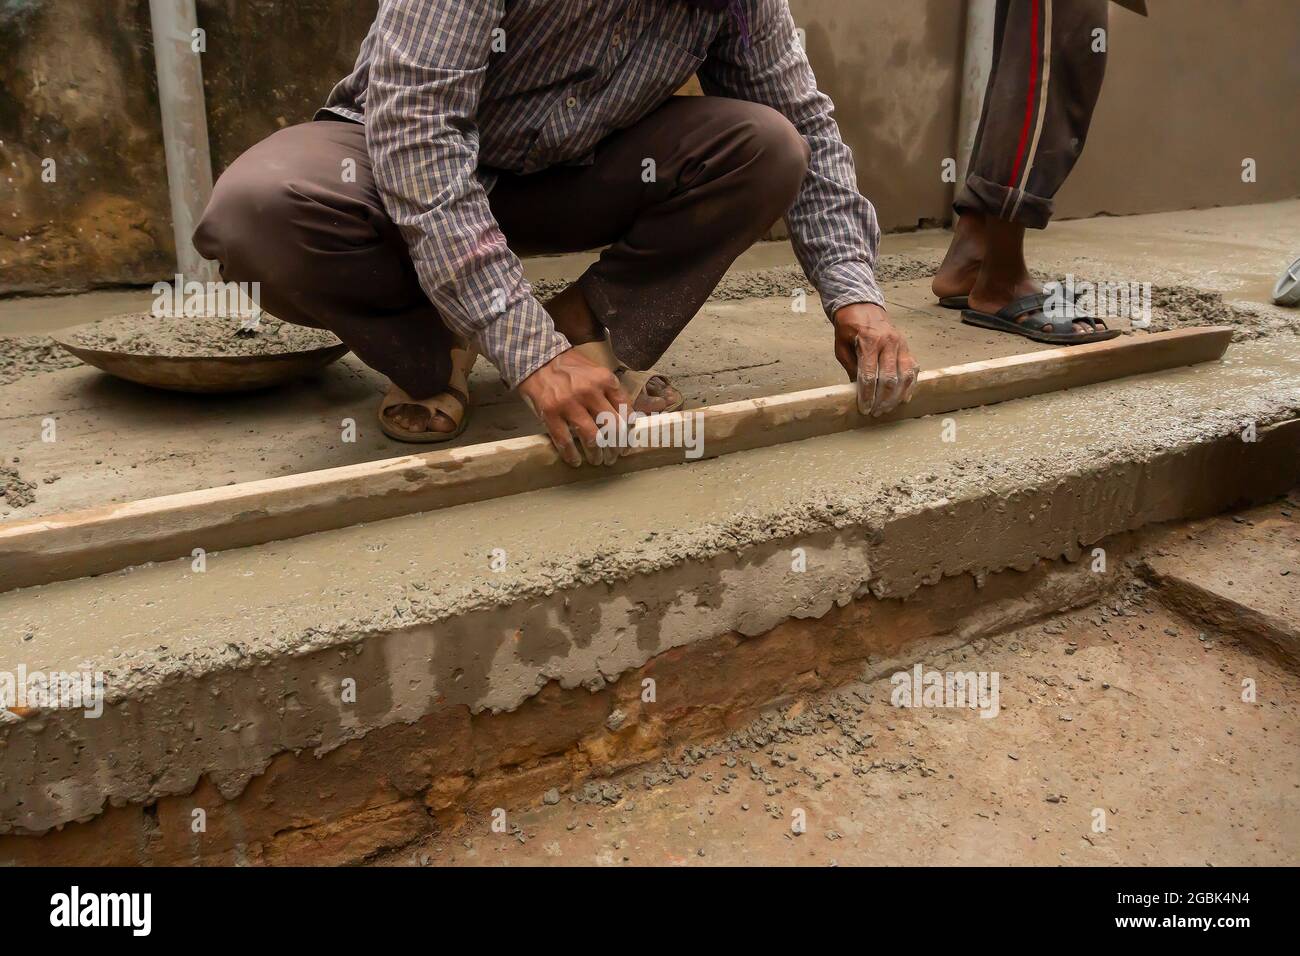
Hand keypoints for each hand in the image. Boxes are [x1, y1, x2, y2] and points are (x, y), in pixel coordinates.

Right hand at [518, 349, 631, 466]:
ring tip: (597, 460)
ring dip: (597, 454)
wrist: (536, 357)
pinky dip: (571, 455)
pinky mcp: (550, 413)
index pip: (625, 410)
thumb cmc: (568, 366)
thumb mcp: (595, 371)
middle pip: (612, 428)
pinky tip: (575, 461)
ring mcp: (569, 403)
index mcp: (604, 380)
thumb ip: (608, 391)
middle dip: (616, 447)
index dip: (628, 430)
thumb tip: (623, 417)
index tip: (627, 442)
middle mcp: (590, 392)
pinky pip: (565, 441)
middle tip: (614, 456)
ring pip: (592, 438)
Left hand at [833, 303, 919, 416]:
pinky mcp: (907, 347)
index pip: (869, 375)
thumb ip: (851, 368)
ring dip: (896, 397)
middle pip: (889, 378)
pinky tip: (903, 399)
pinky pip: (913, 369)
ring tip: (887, 409)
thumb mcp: (841, 347)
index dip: (867, 395)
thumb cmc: (849, 328)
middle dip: (882, 400)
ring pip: (904, 376)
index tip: (864, 409)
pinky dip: (909, 386)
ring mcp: (901, 344)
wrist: (862, 307)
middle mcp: (888, 342)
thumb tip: (857, 392)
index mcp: (869, 341)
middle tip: (875, 413)